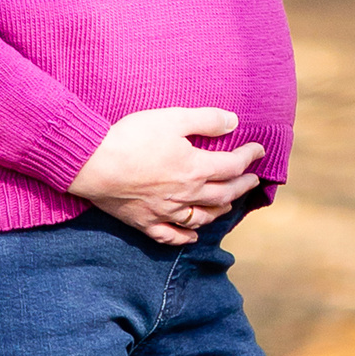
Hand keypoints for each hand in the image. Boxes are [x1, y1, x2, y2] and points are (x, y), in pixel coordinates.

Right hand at [68, 107, 263, 244]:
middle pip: (223, 194)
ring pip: (202, 217)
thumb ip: (205, 120)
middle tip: (253, 180)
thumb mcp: (172, 119)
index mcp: (195, 169)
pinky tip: (194, 236)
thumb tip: (234, 122)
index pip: (232, 166)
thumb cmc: (133, 137)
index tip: (259, 150)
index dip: (249, 158)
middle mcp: (186, 195)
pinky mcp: (146, 222)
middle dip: (242, 185)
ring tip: (229, 204)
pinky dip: (186, 237)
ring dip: (220, 210)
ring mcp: (166, 212)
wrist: (95, 164)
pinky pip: (172, 236)